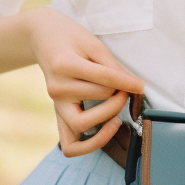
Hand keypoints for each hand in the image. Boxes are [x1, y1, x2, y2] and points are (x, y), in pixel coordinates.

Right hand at [28, 8, 143, 157]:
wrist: (43, 38)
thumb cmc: (71, 38)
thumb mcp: (93, 44)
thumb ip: (112, 66)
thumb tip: (134, 86)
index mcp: (64, 65)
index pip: (104, 79)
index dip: (128, 83)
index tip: (141, 85)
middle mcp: (57, 88)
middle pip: (98, 97)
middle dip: (119, 93)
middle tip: (128, 87)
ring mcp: (55, 104)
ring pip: (82, 125)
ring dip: (107, 117)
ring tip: (118, 106)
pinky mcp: (57, 115)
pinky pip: (70, 146)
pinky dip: (90, 144)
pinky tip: (107, 128)